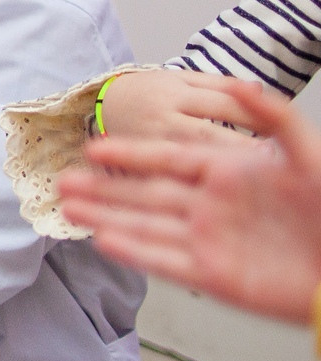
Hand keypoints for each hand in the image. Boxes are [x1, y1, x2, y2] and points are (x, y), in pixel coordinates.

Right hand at [59, 77, 320, 324]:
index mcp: (229, 174)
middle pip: (147, 194)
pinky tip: (105, 240)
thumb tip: (243, 82)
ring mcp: (212, 242)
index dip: (131, 155)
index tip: (94, 148)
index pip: (168, 160)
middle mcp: (213, 207)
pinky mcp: (217, 278)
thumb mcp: (309, 154)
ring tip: (69, 208)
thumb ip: (275, 117)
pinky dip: (136, 253)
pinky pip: (167, 263)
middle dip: (104, 188)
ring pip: (147, 227)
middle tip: (64, 180)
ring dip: (107, 217)